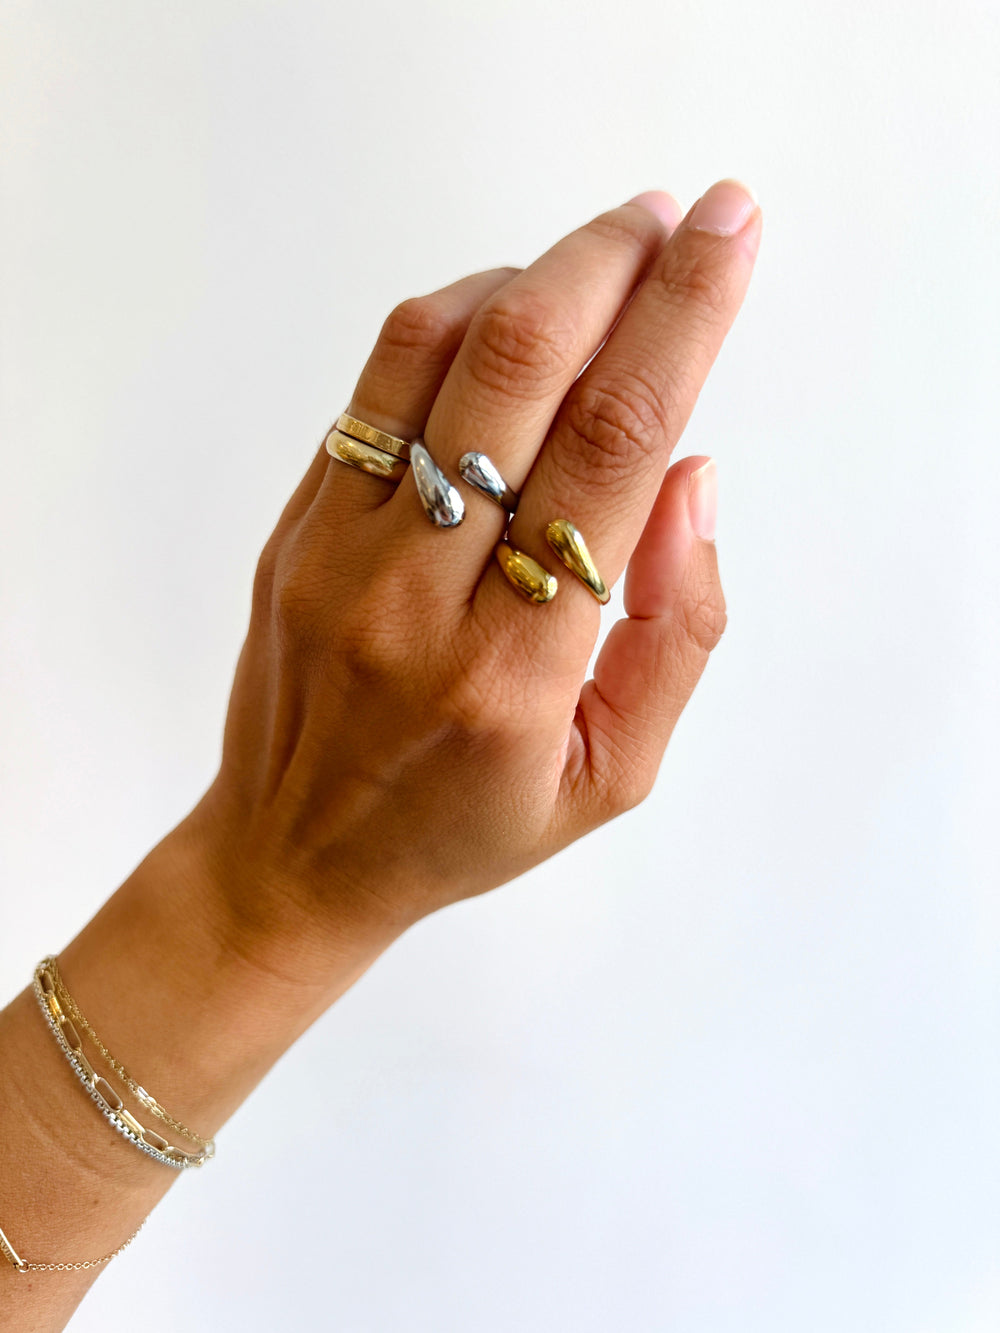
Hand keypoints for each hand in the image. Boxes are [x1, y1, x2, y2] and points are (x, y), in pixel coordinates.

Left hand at [195, 181, 760, 954]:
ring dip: (535, 278)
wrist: (294, 857)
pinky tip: (510, 320)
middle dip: (613, 263)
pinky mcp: (294, 528)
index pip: (614, 451)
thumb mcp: (613, 775)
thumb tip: (693, 477)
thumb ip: (677, 632)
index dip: (681, 322)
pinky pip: (376, 386)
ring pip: (436, 354)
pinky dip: (455, 321)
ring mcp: (338, 554)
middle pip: (523, 371)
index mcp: (515, 670)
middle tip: (676, 217)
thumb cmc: (463, 824)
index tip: (727, 237)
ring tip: (603, 261)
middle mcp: (418, 598)